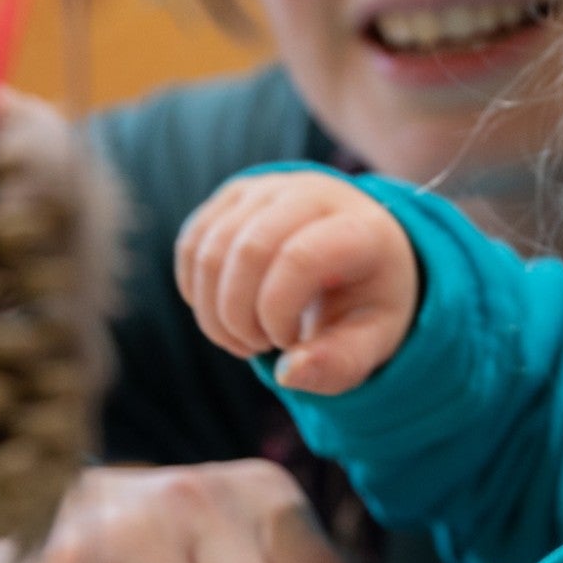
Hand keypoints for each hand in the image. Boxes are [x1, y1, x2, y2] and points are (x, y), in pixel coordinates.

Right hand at [176, 172, 416, 392]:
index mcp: (361, 228)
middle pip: (248, 249)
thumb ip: (337, 364)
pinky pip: (192, 244)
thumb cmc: (364, 302)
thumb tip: (288, 374)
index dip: (278, 312)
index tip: (289, 341)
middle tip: (259, 345)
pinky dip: (197, 292)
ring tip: (243, 336)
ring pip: (210, 248)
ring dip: (213, 311)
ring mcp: (269, 188)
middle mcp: (313, 193)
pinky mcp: (234, 195)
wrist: (359, 254)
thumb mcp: (370, 340)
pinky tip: (225, 313)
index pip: (300, 258)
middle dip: (239, 316)